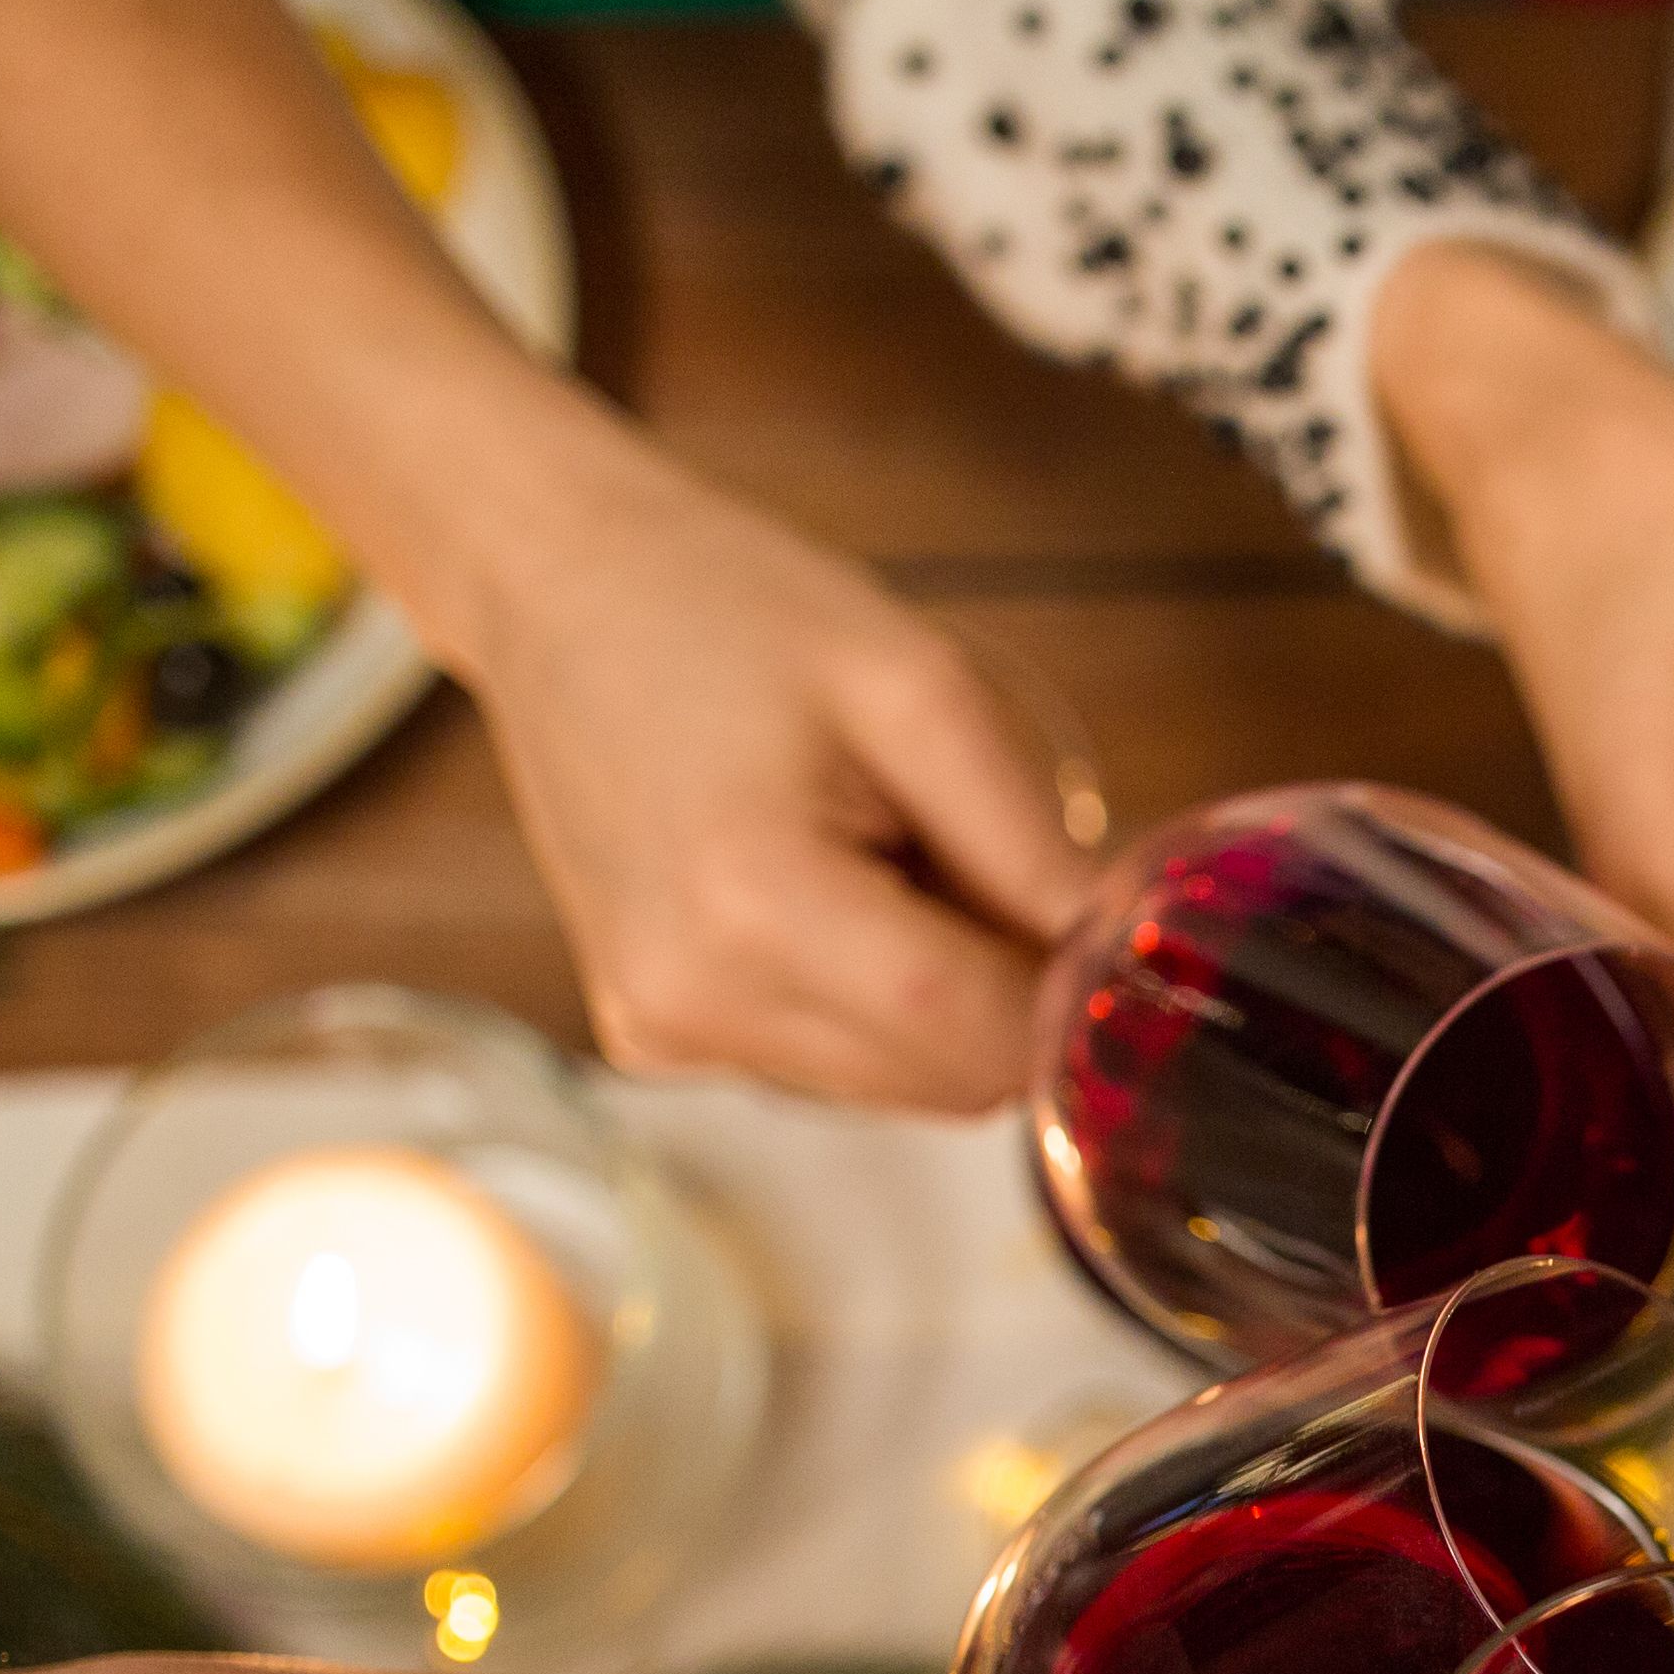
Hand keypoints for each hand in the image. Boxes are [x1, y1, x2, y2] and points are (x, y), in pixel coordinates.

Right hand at [426, 419, 1103, 1112]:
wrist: (557, 589)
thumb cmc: (726, 610)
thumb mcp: (917, 686)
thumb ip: (1029, 841)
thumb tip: (1117, 956)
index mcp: (752, 909)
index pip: (980, 1039)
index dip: (1065, 991)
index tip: (1084, 910)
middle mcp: (691, 1001)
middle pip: (948, 1081)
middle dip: (996, 987)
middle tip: (953, 847)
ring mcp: (659, 1031)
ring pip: (898, 1085)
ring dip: (930, 993)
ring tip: (869, 851)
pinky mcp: (650, 1036)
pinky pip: (827, 1064)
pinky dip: (860, 995)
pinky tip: (812, 884)